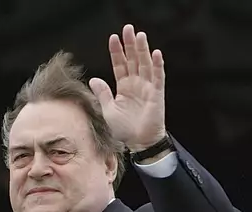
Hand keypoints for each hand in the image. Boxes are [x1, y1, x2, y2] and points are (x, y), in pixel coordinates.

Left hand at [89, 24, 165, 151]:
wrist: (138, 143)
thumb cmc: (124, 129)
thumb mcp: (108, 110)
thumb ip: (103, 93)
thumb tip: (93, 79)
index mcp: (124, 87)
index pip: (120, 65)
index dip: (117, 52)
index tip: (113, 38)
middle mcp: (136, 84)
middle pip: (133, 60)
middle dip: (130, 44)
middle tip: (127, 28)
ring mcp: (147, 88)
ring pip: (145, 64)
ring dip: (143, 50)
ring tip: (139, 36)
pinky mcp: (156, 94)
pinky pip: (158, 77)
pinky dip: (157, 65)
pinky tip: (155, 53)